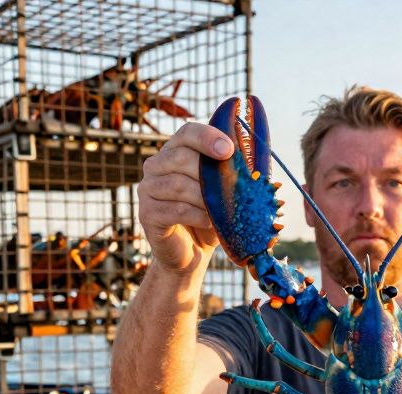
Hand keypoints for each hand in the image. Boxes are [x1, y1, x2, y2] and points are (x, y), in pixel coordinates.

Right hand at [138, 123, 234, 273]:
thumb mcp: (222, 190)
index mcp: (175, 152)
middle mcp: (156, 166)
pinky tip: (210, 222)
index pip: (186, 133)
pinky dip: (198, 216)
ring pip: (178, 185)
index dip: (207, 137)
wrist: (192, 252)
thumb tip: (255, 158)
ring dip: (206, 198)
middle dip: (209, 172)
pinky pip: (175, 210)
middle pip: (180, 157)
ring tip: (223, 210)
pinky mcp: (147, 214)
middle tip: (231, 188)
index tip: (229, 150)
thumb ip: (231, 171)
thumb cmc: (209, 215)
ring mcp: (147, 189)